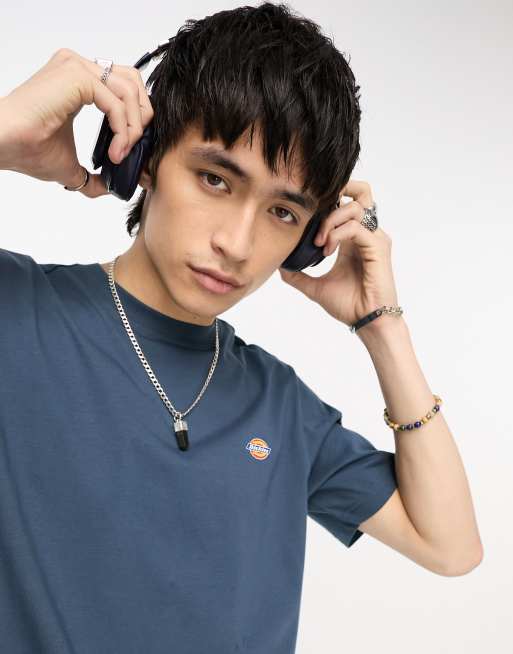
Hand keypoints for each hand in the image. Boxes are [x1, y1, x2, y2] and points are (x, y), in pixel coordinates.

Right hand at [0, 47, 152, 197]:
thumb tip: (108, 189)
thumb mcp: (69, 164)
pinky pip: (117, 102)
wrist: (5, 144)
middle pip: (133, 82)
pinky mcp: (77, 76)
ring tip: (121, 154)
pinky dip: (123, 129)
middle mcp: (78, 68)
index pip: (123, 87)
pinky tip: (115, 151)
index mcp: (77, 82)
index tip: (128, 150)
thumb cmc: (27, 149)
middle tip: (133, 149)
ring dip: (133, 128)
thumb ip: (91, 175)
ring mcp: (77, 68)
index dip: (136, 117)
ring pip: (129, 91)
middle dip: (142, 118)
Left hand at [279, 179, 398, 329]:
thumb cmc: (349, 305)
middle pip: (361, 192)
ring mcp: (374, 238)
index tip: (307, 217)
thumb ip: (298, 275)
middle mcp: (366, 234)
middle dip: (339, 191)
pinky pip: (355, 228)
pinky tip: (326, 249)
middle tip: (317, 211)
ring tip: (319, 242)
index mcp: (353, 239)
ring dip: (331, 220)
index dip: (328, 201)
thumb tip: (279, 267)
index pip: (346, 203)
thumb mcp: (315, 287)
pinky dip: (337, 234)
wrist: (368, 322)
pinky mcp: (378, 247)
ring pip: (355, 207)